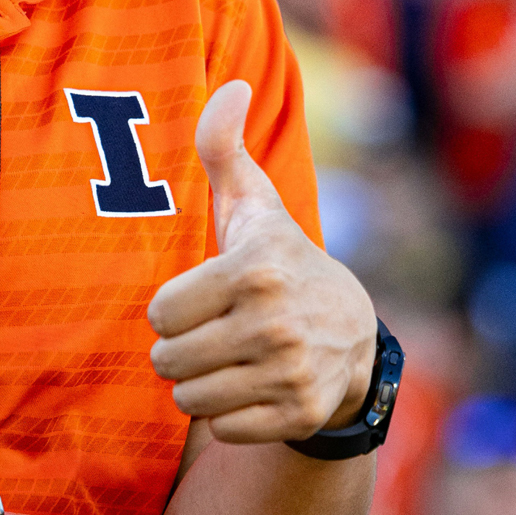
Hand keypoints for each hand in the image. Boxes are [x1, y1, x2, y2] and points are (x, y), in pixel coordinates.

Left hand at [147, 80, 375, 444]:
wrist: (355, 336)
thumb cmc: (281, 262)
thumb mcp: (254, 205)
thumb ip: (224, 147)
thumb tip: (231, 86)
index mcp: (255, 270)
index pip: (160, 312)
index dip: (173, 308)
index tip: (204, 298)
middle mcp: (274, 323)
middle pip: (167, 359)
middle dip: (180, 350)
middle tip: (214, 333)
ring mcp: (289, 372)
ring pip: (188, 398)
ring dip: (199, 384)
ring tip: (231, 360)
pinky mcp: (297, 414)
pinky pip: (221, 428)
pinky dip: (228, 415)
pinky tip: (252, 387)